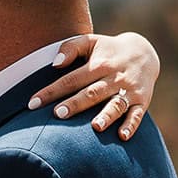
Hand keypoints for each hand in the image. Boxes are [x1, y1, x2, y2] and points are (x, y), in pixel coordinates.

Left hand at [27, 31, 160, 139]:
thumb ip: (70, 48)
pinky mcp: (142, 101)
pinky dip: (131, 125)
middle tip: (58, 114)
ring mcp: (129, 90)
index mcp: (98, 64)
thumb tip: (55, 64)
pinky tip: (122, 137)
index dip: (51, 91)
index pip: (71, 79)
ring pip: (116, 104)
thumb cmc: (107, 50)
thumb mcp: (90, 41)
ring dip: (106, 116)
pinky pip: (137, 114)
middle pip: (92, 92)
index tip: (32, 103)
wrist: (144, 53)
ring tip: (95, 127)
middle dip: (75, 104)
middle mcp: (114, 77)